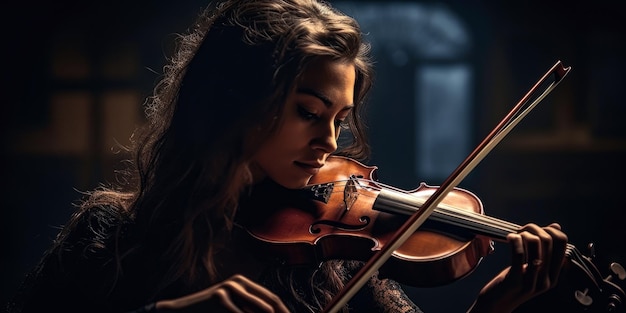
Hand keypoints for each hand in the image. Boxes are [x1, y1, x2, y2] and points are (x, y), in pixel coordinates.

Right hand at [154, 274, 289, 312]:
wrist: (184, 311)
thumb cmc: (211, 312)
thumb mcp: (234, 309)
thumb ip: (250, 309)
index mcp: (245, 283)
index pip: (272, 298)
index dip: (284, 311)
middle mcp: (239, 282)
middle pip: (269, 301)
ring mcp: (229, 287)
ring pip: (256, 309)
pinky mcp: (218, 295)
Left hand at [468, 223, 567, 312]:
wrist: (496, 306)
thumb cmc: (512, 284)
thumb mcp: (531, 268)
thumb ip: (544, 251)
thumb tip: (556, 226)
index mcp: (553, 275)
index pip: (563, 244)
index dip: (550, 230)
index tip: (536, 230)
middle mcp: (546, 279)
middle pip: (549, 241)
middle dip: (533, 228)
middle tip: (521, 230)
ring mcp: (532, 281)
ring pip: (536, 244)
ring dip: (523, 233)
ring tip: (515, 235)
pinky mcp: (515, 281)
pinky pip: (519, 254)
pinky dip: (514, 240)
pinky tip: (509, 238)